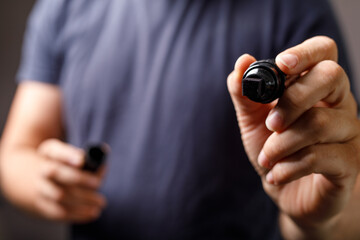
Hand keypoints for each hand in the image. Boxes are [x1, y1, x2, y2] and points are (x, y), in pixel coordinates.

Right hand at [34, 139, 106, 222]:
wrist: (31, 178)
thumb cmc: (61, 164)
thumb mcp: (70, 154)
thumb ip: (89, 157)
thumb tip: (103, 165)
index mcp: (49, 152)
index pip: (55, 151)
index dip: (68, 155)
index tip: (82, 160)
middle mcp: (42, 169)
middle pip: (56, 173)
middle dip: (79, 179)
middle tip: (98, 183)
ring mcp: (40, 188)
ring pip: (59, 195)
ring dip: (82, 199)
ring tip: (100, 202)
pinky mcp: (42, 205)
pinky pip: (58, 212)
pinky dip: (77, 214)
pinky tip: (92, 213)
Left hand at [227, 36, 359, 235]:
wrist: (287, 191)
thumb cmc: (274, 149)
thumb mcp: (252, 119)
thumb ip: (245, 93)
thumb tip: (242, 62)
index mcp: (315, 86)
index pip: (324, 52)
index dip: (305, 52)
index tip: (281, 64)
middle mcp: (338, 102)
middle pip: (330, 76)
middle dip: (292, 99)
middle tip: (271, 123)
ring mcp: (348, 131)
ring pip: (320, 122)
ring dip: (281, 144)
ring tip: (266, 159)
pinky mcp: (349, 162)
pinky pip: (319, 157)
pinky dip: (288, 167)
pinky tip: (275, 174)